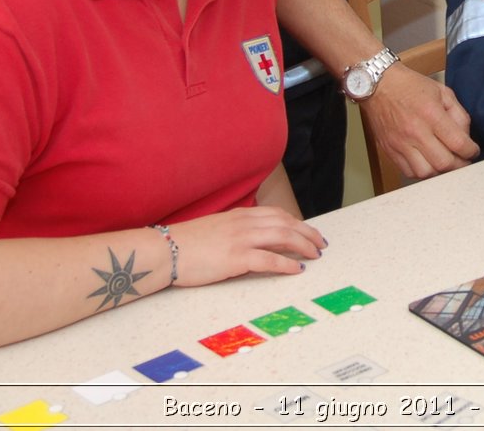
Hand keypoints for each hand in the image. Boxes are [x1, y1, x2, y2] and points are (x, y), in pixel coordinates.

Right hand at [168, 206, 325, 285]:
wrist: (164, 250)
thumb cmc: (185, 244)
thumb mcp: (215, 229)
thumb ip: (235, 230)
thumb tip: (251, 241)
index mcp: (239, 215)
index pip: (276, 214)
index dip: (296, 222)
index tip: (308, 231)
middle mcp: (243, 223)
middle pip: (286, 223)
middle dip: (307, 233)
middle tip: (320, 244)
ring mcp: (240, 239)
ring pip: (283, 237)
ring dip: (303, 246)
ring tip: (315, 255)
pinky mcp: (236, 258)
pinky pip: (270, 260)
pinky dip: (287, 264)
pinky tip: (297, 269)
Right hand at [359, 63, 479, 178]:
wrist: (377, 85)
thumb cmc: (408, 86)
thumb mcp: (442, 92)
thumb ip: (458, 114)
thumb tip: (466, 136)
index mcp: (431, 114)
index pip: (458, 143)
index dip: (471, 151)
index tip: (472, 151)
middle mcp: (416, 131)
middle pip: (444, 163)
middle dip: (459, 165)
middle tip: (462, 160)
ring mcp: (400, 143)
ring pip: (426, 173)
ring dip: (439, 171)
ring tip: (443, 162)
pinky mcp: (390, 150)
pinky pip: (408, 172)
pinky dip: (421, 172)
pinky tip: (427, 162)